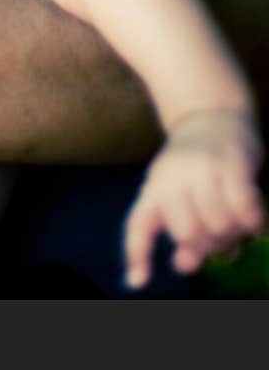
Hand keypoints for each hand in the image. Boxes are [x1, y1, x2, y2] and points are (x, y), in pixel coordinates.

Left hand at [124, 108, 265, 287]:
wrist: (213, 113)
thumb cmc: (196, 164)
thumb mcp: (179, 192)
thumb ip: (183, 231)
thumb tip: (184, 264)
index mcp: (154, 186)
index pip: (139, 224)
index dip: (137, 253)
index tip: (137, 281)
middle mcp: (171, 175)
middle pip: (189, 234)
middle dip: (210, 245)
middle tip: (221, 236)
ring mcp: (200, 166)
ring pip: (219, 225)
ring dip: (235, 233)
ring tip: (238, 221)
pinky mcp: (231, 159)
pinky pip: (244, 207)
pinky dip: (253, 221)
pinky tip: (256, 221)